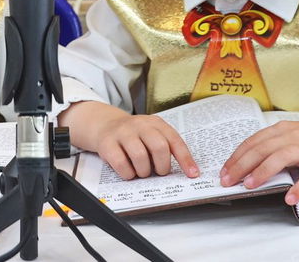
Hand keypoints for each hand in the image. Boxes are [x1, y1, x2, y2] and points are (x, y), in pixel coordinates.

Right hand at [60, 100, 198, 179]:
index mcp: (156, 123)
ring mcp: (123, 133)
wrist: (105, 125)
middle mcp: (140, 125)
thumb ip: (166, 148)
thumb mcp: (152, 134)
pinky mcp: (108, 143)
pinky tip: (129, 172)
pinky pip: (121, 164)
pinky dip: (128, 174)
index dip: (185, 159)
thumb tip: (185, 170)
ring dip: (144, 171)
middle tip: (159, 172)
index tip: (193, 174)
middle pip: (159, 147)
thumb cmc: (135, 136)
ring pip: (140, 157)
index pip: (175, 140)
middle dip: (162, 166)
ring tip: (142, 171)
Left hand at [221, 116, 298, 203]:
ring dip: (263, 172)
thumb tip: (247, 164)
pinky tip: (289, 198)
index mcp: (282, 130)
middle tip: (227, 181)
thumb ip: (273, 146)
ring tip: (249, 186)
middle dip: (241, 165)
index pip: (253, 142)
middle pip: (262, 149)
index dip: (236, 156)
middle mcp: (292, 137)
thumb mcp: (292, 136)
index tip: (223, 171)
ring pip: (281, 158)